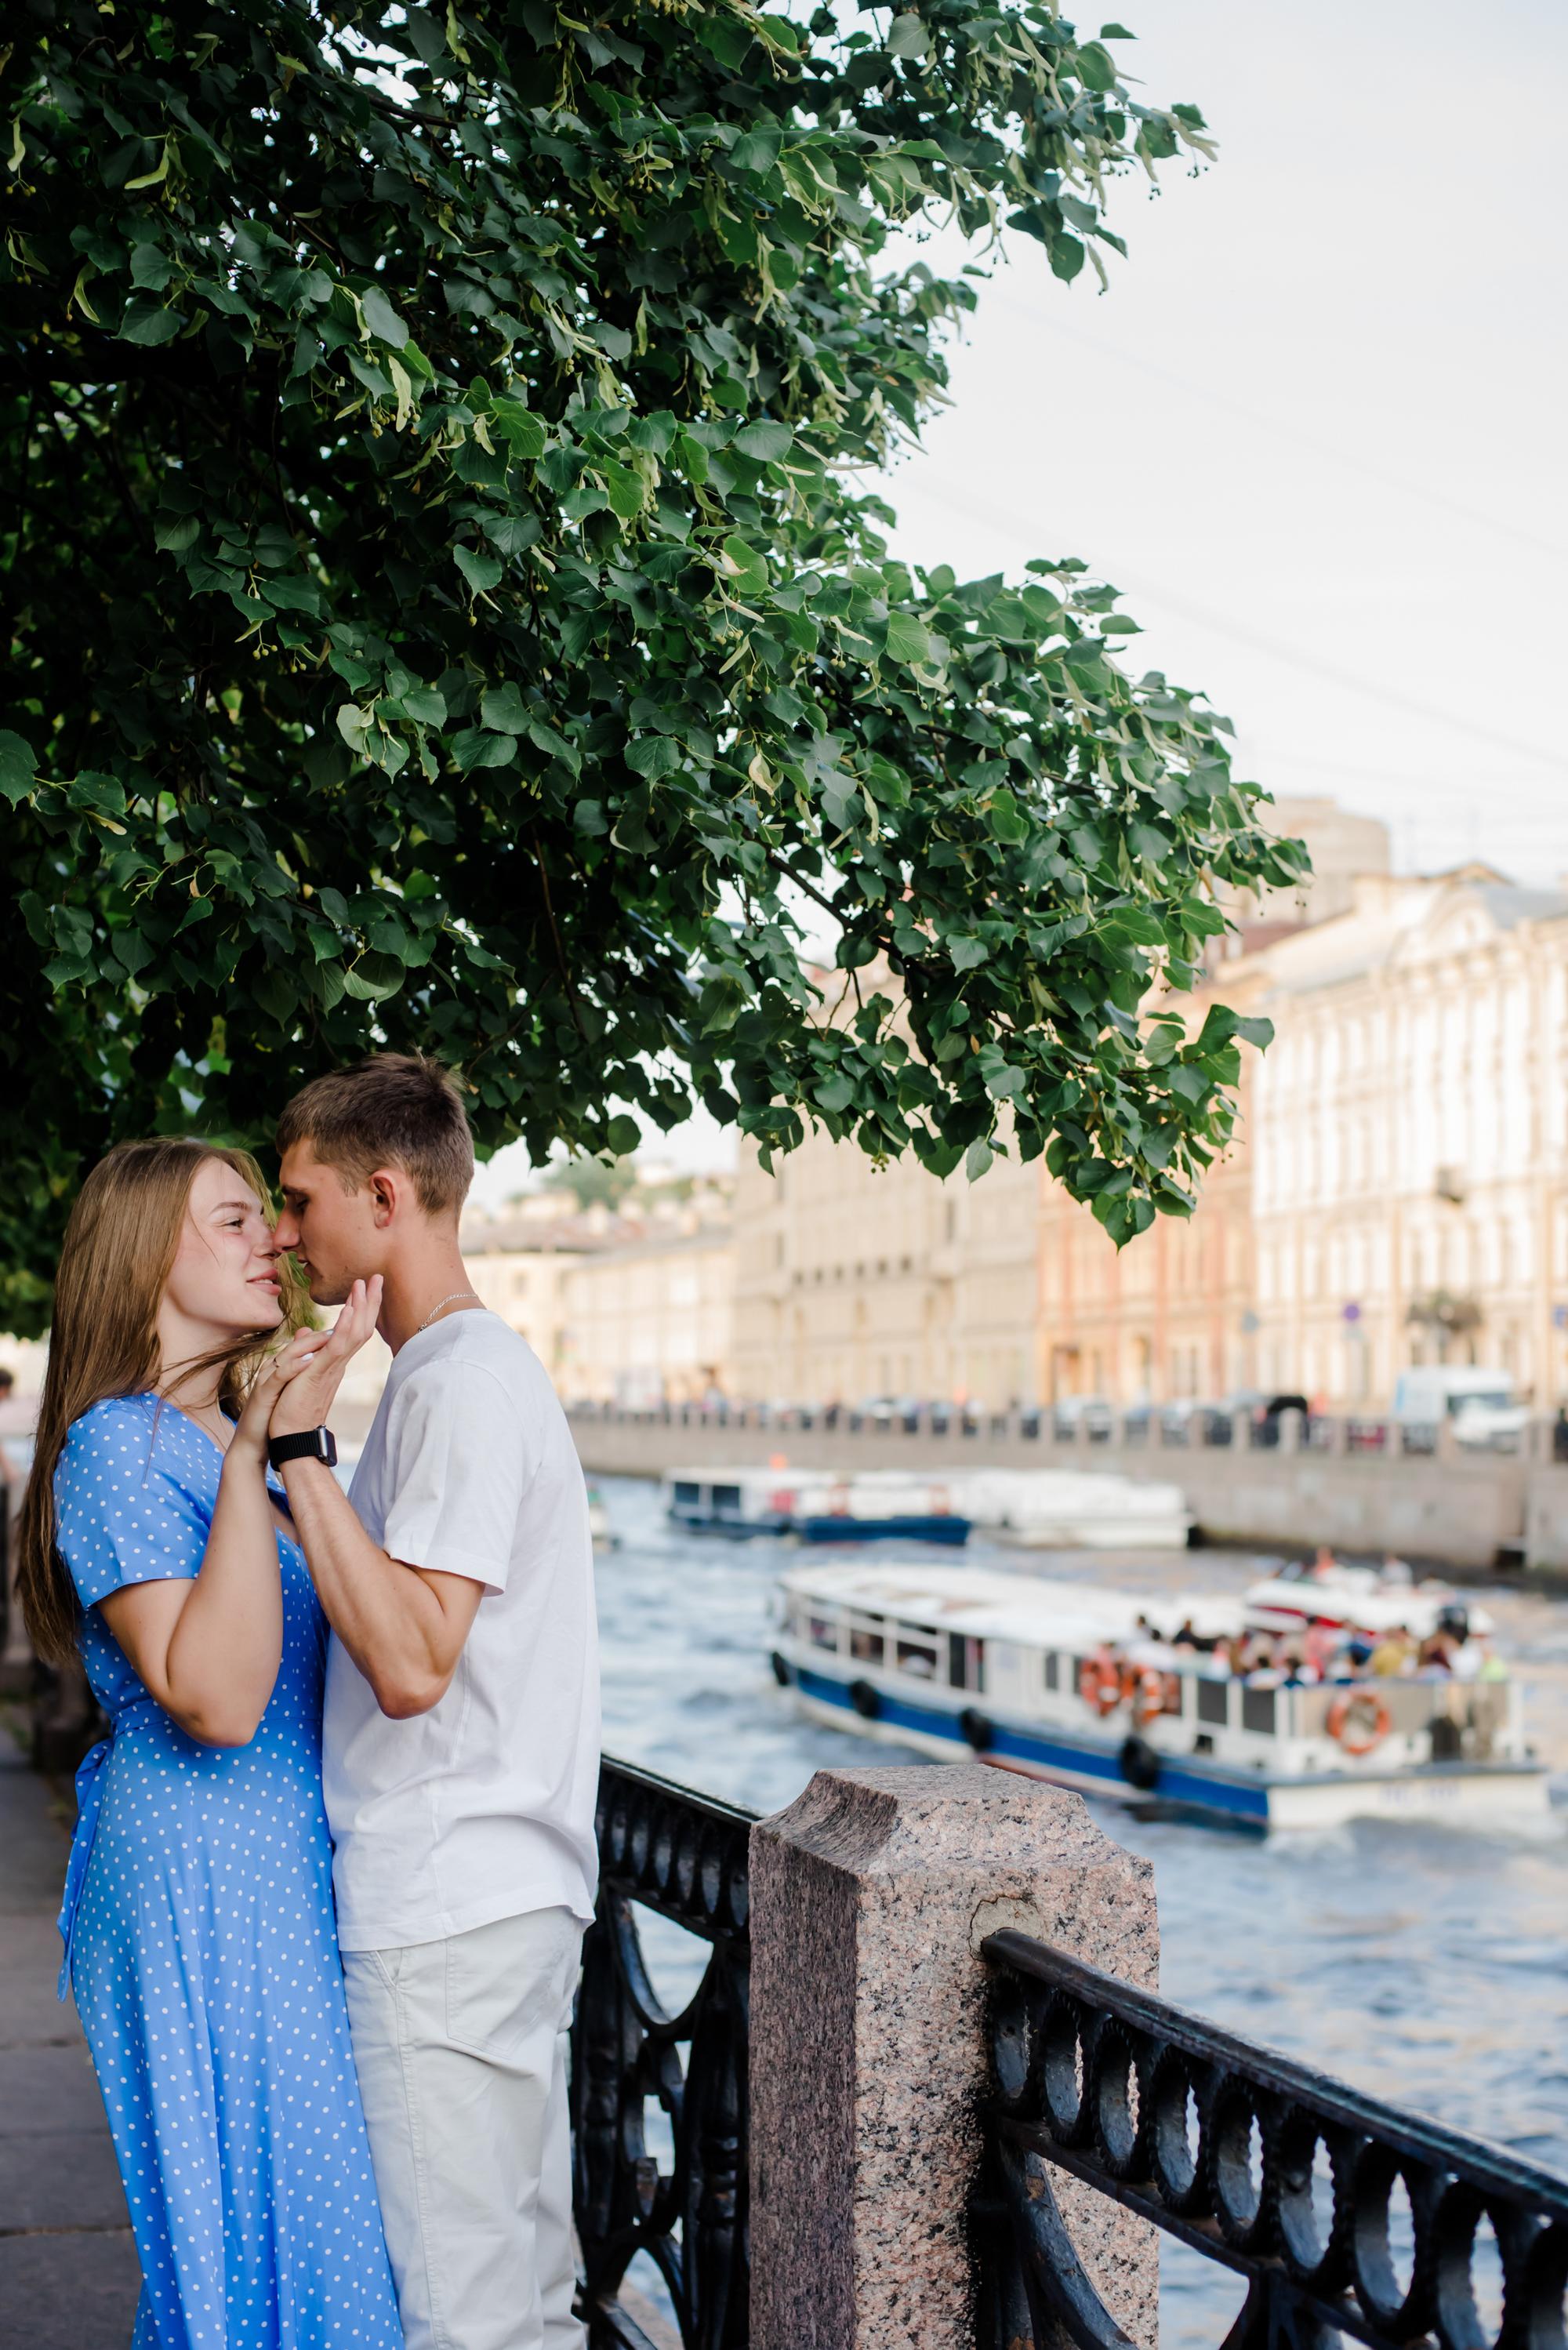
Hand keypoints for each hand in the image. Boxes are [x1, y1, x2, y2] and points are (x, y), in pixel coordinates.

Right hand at [229, 1326, 330, 1465]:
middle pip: (297, 1345)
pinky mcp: (263, 1394)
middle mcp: (274, 1368)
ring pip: (287, 1355)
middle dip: (320, 1333)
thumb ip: (302, 1375)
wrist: (253, 1443)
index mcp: (283, 1367)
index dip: (325, 1336)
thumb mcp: (291, 1393)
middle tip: (342, 1321)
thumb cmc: (274, 1416)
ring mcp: (267, 1379)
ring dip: (308, 1344)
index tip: (346, 1327)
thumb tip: (316, 1360)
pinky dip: (294, 1367)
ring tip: (329, 1335)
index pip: (304, 1346)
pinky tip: (309, 1361)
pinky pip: (278, 1376)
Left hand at [269, 1276, 383, 1440]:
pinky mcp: (320, 1374)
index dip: (361, 1308)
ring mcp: (332, 1368)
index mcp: (334, 1363)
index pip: (353, 1330)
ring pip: (354, 1334)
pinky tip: (349, 1310)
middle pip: (361, 1327)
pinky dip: (344, 1327)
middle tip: (376, 1277)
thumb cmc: (292, 1408)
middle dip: (369, 1301)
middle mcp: (338, 1364)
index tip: (367, 1286)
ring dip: (360, 1308)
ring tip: (364, 1284)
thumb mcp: (297, 1372)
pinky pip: (337, 1348)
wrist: (290, 1436)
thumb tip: (304, 1332)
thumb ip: (304, 1350)